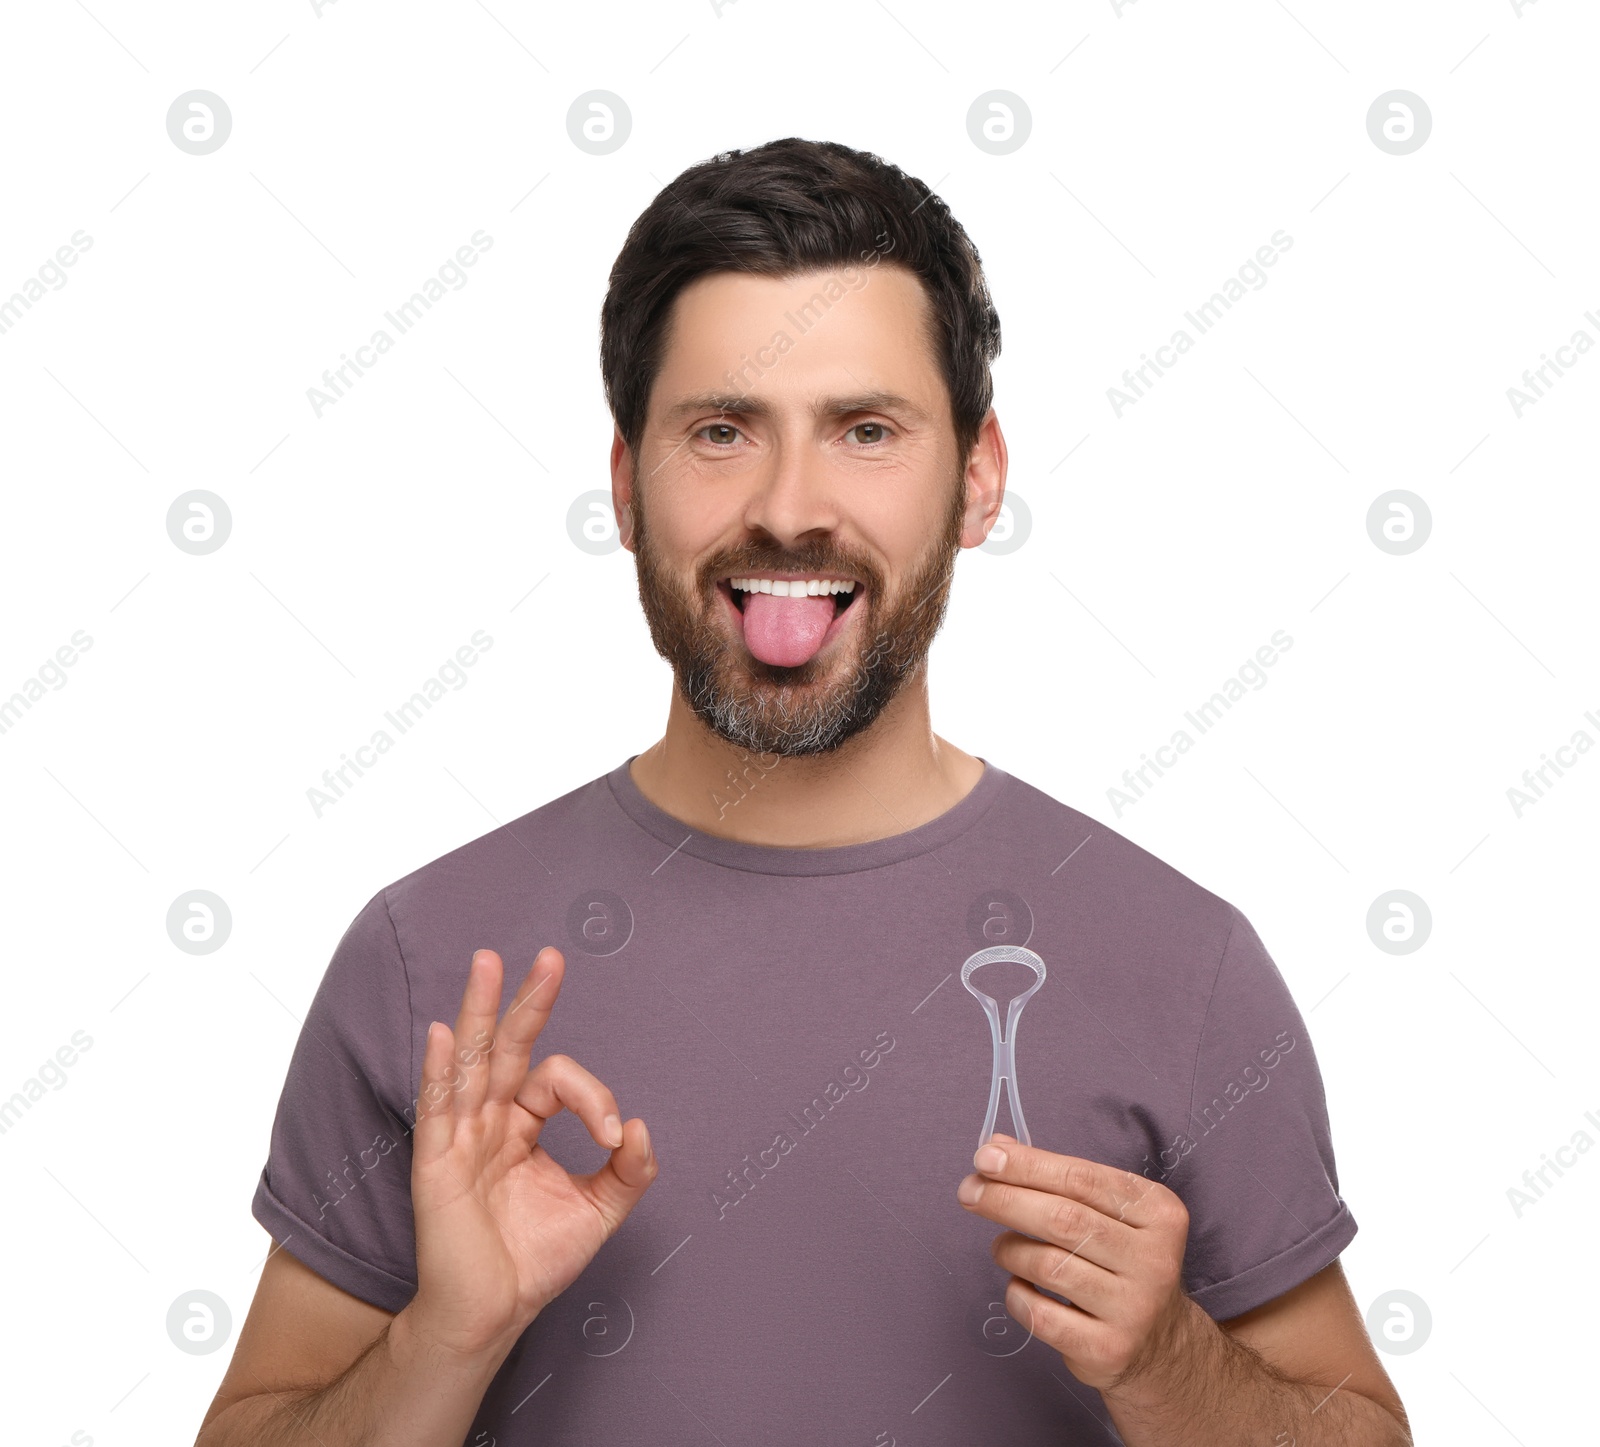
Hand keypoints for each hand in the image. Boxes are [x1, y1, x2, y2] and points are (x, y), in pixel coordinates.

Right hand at [407, 947, 656, 1361]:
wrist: (492, 1314)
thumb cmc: (535, 1262)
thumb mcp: (599, 1209)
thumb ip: (629, 1171)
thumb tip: (644, 1128)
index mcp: (522, 1126)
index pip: (556, 1081)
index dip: (594, 1098)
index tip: (616, 1137)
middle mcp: (489, 1122)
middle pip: (508, 1047)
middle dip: (529, 1001)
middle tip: (552, 957)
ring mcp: (459, 1138)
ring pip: (471, 1062)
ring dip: (480, 1010)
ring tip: (488, 961)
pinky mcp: (436, 1164)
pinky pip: (437, 1109)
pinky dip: (440, 1069)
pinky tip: (443, 1033)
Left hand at [956, 1134, 1197, 1393]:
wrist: (1159, 1341)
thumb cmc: (1120, 1261)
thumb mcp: (1107, 1211)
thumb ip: (1057, 1178)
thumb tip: (996, 1151)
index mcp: (1158, 1212)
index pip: (1082, 1178)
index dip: (1027, 1166)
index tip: (984, 1159)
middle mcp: (1153, 1259)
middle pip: (1064, 1219)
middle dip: (1006, 1200)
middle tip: (968, 1192)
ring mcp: (1134, 1308)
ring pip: (1049, 1265)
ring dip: (1010, 1249)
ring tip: (1001, 1246)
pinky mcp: (1108, 1349)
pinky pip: (1040, 1315)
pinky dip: (1017, 1294)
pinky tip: (1020, 1285)